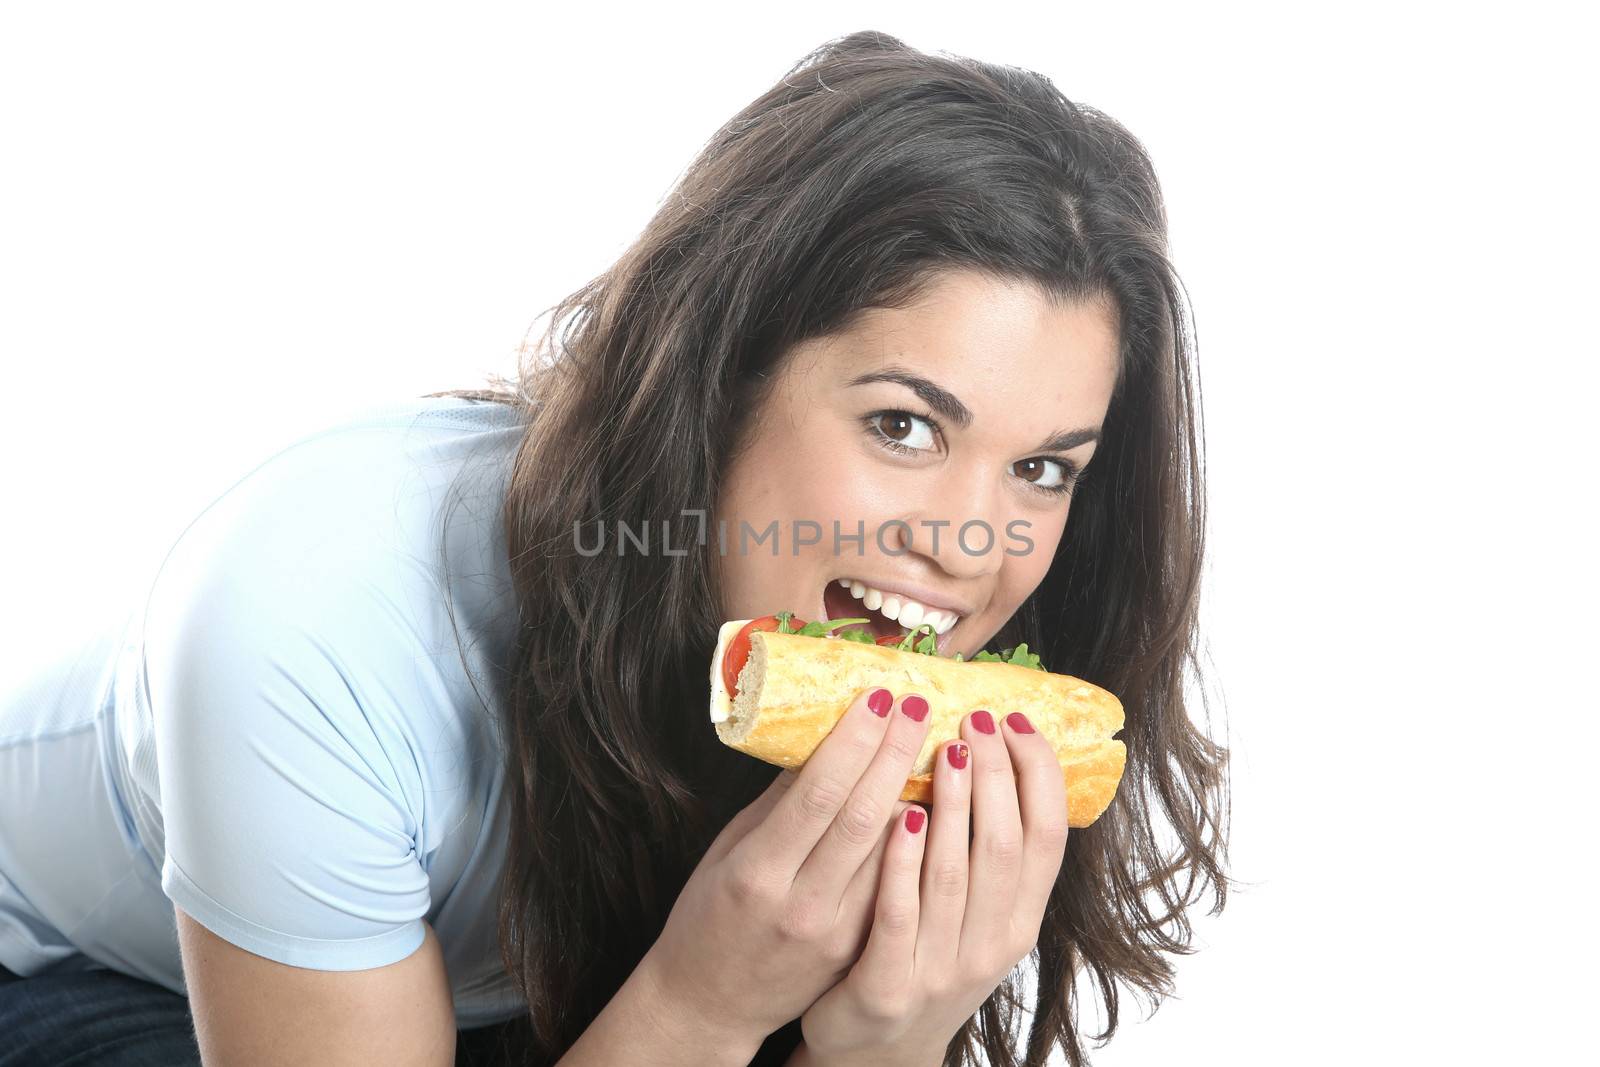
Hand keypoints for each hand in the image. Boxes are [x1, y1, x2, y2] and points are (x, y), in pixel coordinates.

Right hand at [641, 687, 932, 1050]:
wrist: (713, 1003)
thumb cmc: (712, 916)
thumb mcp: (730, 850)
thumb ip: (780, 801)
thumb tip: (826, 736)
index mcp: (758, 872)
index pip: (819, 794)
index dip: (855, 741)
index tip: (880, 697)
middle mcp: (802, 905)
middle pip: (865, 817)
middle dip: (897, 753)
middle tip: (919, 704)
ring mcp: (837, 934)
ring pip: (895, 852)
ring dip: (923, 793)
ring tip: (941, 744)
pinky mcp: (861, 952)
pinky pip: (898, 884)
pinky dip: (921, 840)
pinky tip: (938, 802)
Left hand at [798, 709, 1070, 1063]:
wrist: (872, 1053)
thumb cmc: (920, 960)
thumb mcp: (971, 916)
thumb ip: (981, 851)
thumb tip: (987, 751)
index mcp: (1016, 922)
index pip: (1048, 838)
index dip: (1039, 775)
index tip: (1018, 720)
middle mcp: (989, 948)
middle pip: (1005, 845)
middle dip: (995, 774)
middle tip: (976, 718)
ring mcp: (940, 970)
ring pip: (954, 874)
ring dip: (952, 805)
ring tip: (944, 748)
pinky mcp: (886, 987)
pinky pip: (897, 914)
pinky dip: (901, 863)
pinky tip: (900, 817)